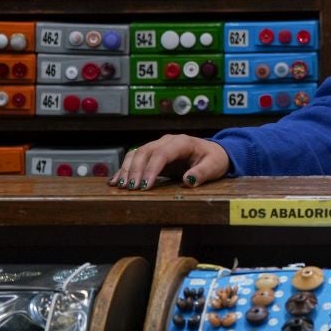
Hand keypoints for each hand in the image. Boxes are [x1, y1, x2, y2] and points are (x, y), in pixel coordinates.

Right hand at [111, 136, 229, 190]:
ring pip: (137, 153)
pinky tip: (116, 181)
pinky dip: (124, 169)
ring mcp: (158, 146)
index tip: (145, 185)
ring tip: (121, 186)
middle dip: (135, 170)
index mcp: (183, 142)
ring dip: (127, 169)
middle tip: (130, 188)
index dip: (152, 169)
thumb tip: (188, 180)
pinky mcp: (153, 154)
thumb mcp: (214, 166)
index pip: (162, 153)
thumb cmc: (214, 159)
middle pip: (145, 152)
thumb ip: (203, 172)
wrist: (214, 152)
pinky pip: (135, 158)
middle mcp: (167, 141)